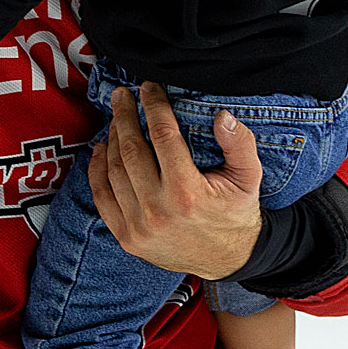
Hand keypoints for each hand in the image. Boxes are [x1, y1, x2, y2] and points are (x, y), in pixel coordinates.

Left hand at [88, 82, 262, 280]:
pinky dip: (98, 170)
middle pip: (131, 149)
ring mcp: (139, 227)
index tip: (149, 87)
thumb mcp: (249, 178)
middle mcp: (158, 211)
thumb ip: (240, 144)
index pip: (163, 136)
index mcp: (187, 193)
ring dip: (112, 138)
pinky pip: (102, 197)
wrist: (228, 261)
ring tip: (117, 119)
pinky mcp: (127, 238)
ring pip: (115, 170)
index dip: (154, 106)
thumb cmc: (236, 213)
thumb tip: (223, 116)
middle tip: (123, 95)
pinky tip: (101, 149)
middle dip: (125, 116)